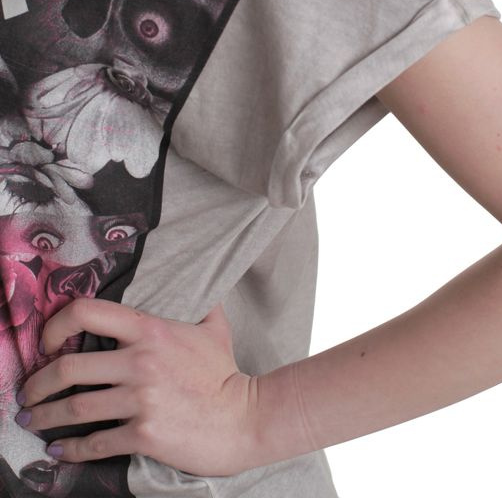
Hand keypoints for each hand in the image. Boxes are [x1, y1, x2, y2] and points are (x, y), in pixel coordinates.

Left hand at [14, 297, 259, 476]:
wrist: (244, 418)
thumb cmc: (225, 372)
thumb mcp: (213, 326)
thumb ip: (198, 300)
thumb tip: (196, 281)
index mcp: (150, 329)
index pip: (87, 312)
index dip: (56, 325)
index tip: (46, 342)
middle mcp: (140, 361)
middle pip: (68, 367)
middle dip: (37, 383)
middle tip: (27, 394)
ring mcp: (140, 399)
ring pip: (74, 408)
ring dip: (46, 417)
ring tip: (34, 421)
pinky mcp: (143, 434)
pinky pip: (96, 442)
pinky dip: (72, 449)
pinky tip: (61, 451)